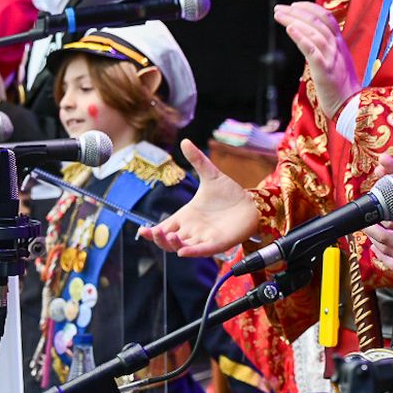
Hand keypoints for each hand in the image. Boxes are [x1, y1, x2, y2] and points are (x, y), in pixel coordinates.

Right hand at [138, 139, 260, 257]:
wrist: (251, 203)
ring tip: (169, 236)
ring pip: (182, 248)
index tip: (142, 231)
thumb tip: (185, 141)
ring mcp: (204, 238)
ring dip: (173, 245)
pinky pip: (202, 251)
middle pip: (170, 241)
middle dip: (160, 239)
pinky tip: (183, 252)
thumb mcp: (211, 175)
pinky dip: (192, 252)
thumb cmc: (229, 193)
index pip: (165, 228)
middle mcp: (192, 229)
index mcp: (186, 216)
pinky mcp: (217, 243)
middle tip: (153, 232)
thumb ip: (198, 160)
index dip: (152, 232)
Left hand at [274, 2, 358, 116]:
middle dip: (297, 12)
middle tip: (279, 8)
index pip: (327, 18)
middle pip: (317, 22)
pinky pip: (313, 51)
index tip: (294, 4)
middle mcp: (337, 48)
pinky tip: (290, 29)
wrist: (351, 107)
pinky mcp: (325, 72)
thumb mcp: (337, 63)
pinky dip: (301, 38)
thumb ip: (326, 49)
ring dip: (294, 21)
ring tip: (279, 15)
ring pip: (314, 33)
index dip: (310, 8)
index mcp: (340, 45)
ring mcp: (332, 59)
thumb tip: (310, 39)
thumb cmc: (341, 87)